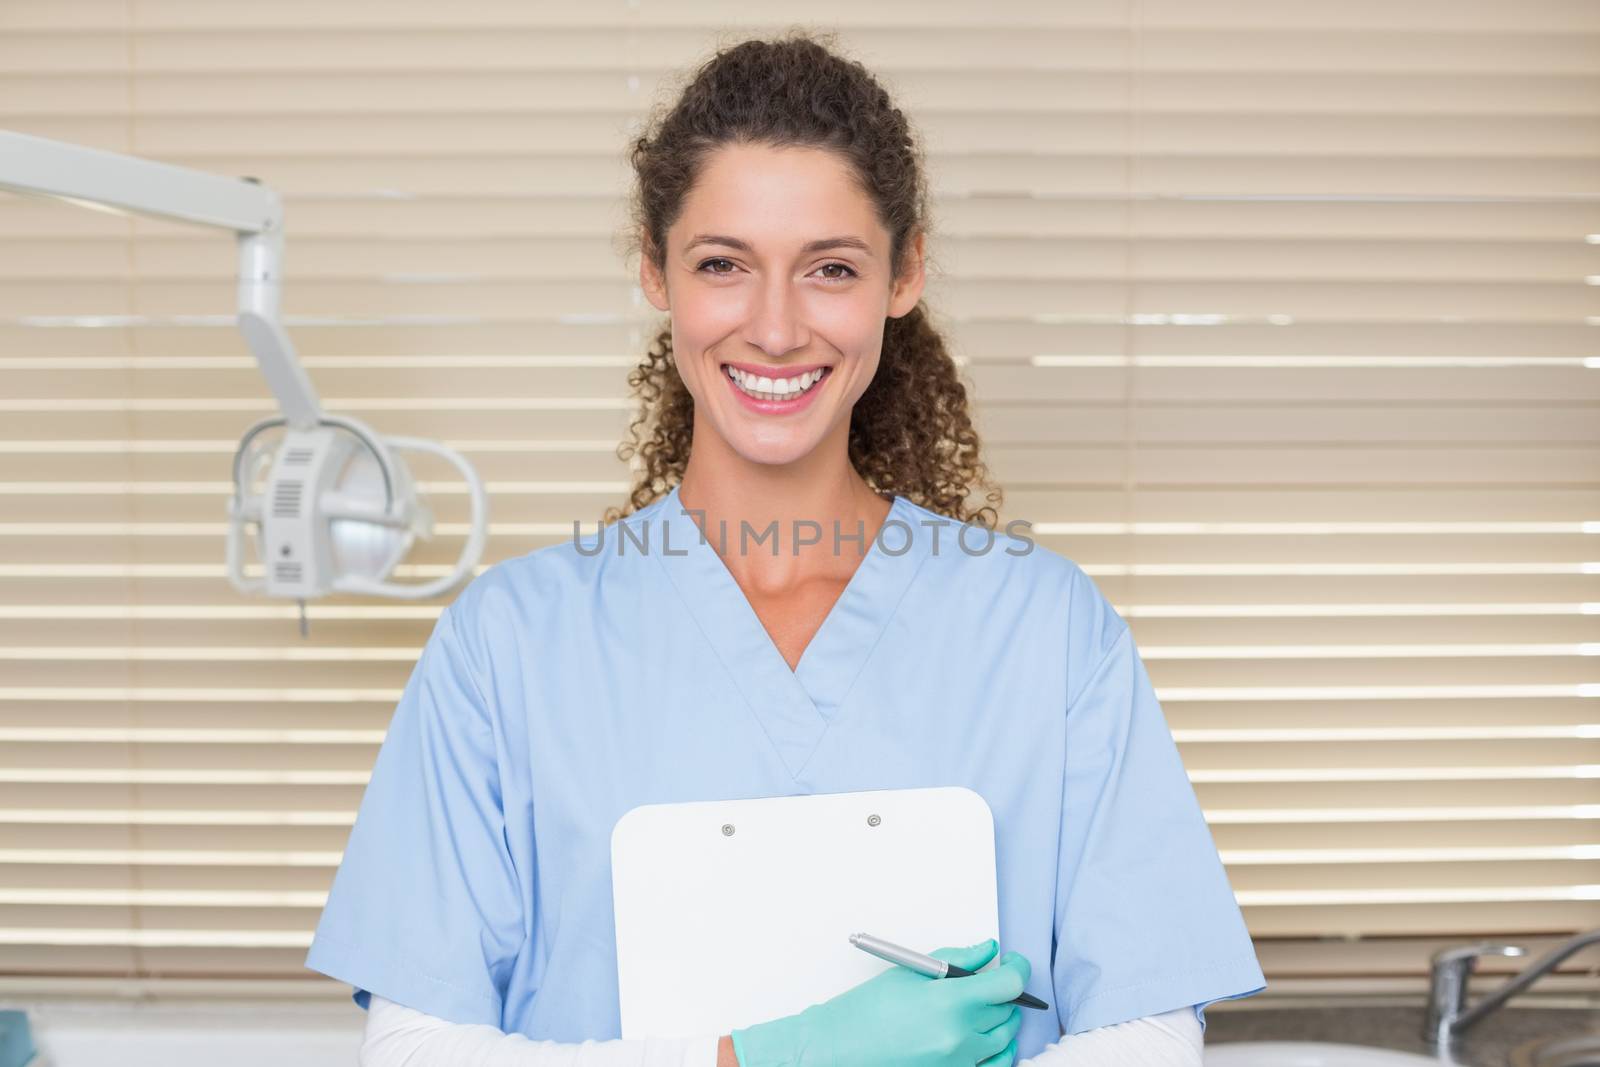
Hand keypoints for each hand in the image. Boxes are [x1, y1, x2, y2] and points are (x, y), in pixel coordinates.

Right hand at [730, 938, 1030, 1066]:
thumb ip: (956, 960)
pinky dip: (998, 1050)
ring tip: (978, 1007)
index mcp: (949, 1003)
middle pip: (1008, 1010)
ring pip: (1004, 1037)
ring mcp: (959, 1063)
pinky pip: (996, 1065)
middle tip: (987, 981)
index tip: (1013, 962)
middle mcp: (960, 1037)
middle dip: (1004, 991)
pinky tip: (987, 1037)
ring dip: (1000, 1018)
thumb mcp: (910, 973)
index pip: (1009, 984)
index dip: (1018, 969)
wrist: (836, 1050)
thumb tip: (988, 951)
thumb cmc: (865, 1010)